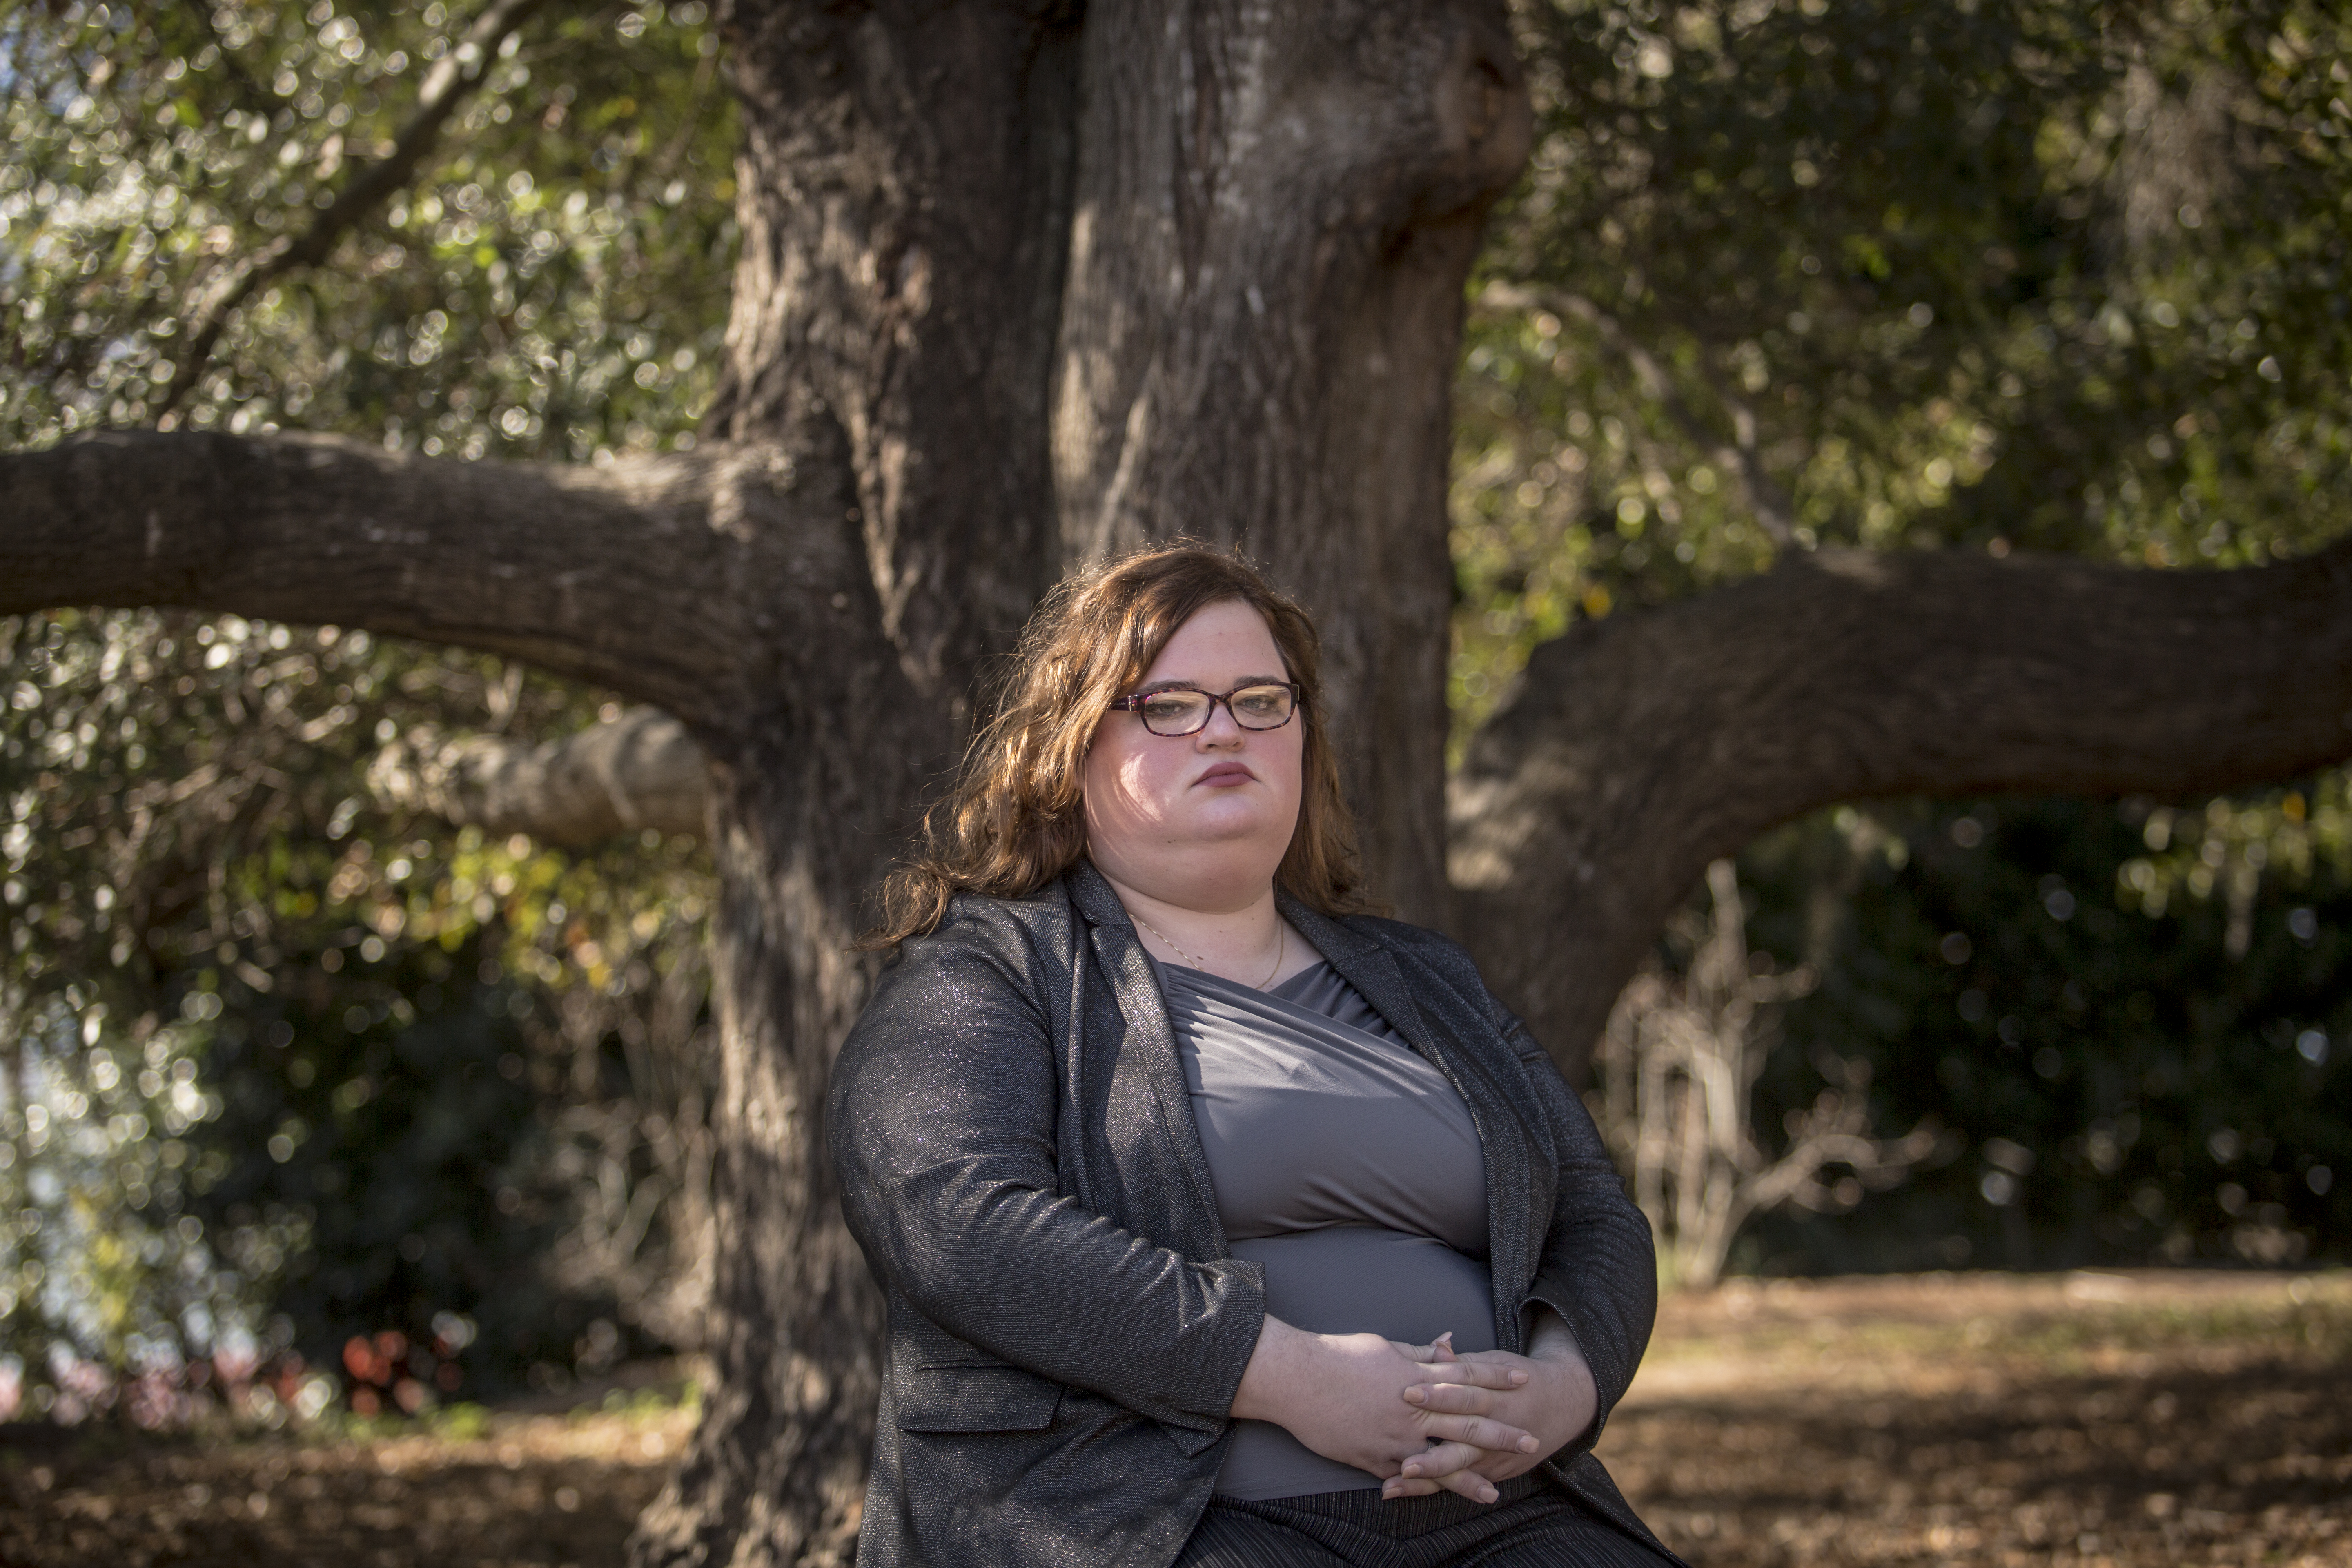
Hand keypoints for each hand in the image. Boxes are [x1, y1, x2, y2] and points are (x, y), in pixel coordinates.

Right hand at [1230, 1319, 1538, 1500]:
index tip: (1524, 1380)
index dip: (1496, 1378)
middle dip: (1500, 1433)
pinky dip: (1422, 1488)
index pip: (1466, 1375)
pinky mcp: (1372, 1459)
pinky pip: (1403, 1477)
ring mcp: (1392, 1438)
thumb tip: (1448, 1343)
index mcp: (1415, 1376)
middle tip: (1529, 1441)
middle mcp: (1411, 1409)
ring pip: (1439, 1461)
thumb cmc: (1338, 1355)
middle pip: (1465, 1423)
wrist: (1296, 1379)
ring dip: (1469, 1478)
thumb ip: (1419, 1351)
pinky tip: (1439, 1499)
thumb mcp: (1384, 1346)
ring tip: (1494, 1492)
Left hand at [1381, 1314, 1598, 1501]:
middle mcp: (1495, 1429)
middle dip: (1432, 1452)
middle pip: (1461, 1440)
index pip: (1464, 1394)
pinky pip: (1461, 1482)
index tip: (1408, 1392)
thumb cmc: (1519, 1379)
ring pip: (1458, 1468)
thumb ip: (1462, 1362)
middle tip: (1402, 1461)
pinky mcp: (1492, 1471)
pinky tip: (1404, 1490)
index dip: (1438, 1394)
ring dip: (1427, 1477)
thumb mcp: (1496, 1364)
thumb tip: (1438, 1344)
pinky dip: (1433, 1487)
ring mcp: (1494, 1455)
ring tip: (1396, 1483)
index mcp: (1494, 1396)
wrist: (1562, 1404)